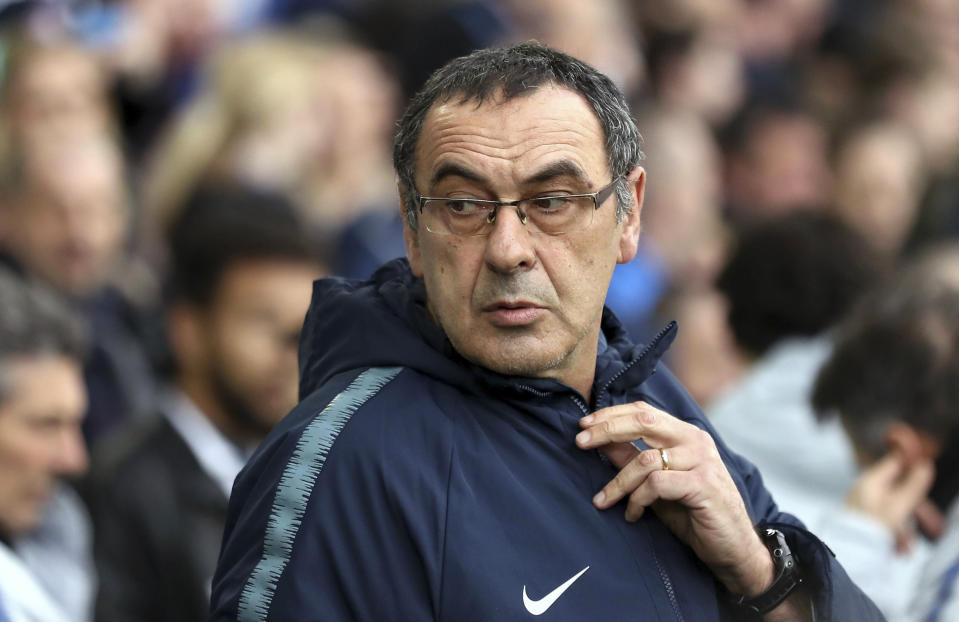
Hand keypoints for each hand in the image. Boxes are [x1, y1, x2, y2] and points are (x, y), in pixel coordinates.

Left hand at [576, 401, 773, 596]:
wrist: (733, 548)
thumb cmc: (693, 514)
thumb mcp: (657, 484)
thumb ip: (633, 460)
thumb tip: (600, 441)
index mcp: (686, 435)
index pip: (644, 412)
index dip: (611, 415)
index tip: (583, 426)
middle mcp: (696, 441)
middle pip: (643, 422)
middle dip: (606, 430)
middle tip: (580, 442)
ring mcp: (702, 461)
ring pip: (645, 459)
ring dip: (618, 483)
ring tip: (605, 501)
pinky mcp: (703, 485)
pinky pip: (656, 484)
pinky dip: (638, 500)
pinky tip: (633, 514)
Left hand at [845, 450, 936, 552]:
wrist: (848, 554)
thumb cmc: (870, 529)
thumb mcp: (898, 506)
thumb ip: (913, 485)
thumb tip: (924, 465)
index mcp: (872, 481)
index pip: (896, 463)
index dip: (913, 465)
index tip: (927, 470)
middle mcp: (867, 491)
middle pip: (900, 492)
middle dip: (918, 512)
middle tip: (933, 527)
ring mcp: (864, 505)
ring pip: (895, 512)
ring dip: (906, 529)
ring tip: (907, 546)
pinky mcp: (864, 521)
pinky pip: (886, 524)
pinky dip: (895, 535)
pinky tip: (898, 549)